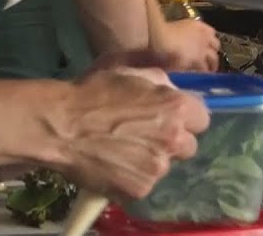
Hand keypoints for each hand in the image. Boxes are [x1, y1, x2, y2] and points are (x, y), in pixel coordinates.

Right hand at [49, 67, 208, 201]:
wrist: (60, 125)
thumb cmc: (93, 92)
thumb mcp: (129, 72)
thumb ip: (160, 81)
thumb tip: (174, 90)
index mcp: (176, 109)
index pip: (202, 118)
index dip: (185, 116)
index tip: (168, 116)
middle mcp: (173, 141)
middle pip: (188, 146)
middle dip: (171, 140)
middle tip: (144, 134)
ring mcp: (157, 169)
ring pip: (164, 166)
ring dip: (150, 159)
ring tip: (121, 149)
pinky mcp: (140, 190)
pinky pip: (143, 183)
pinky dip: (131, 176)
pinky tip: (112, 164)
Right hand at [159, 19, 220, 72]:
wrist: (159, 39)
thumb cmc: (160, 31)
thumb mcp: (173, 29)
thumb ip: (180, 34)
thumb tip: (179, 42)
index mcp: (197, 25)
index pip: (211, 32)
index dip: (208, 39)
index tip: (205, 44)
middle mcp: (203, 36)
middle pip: (216, 45)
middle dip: (213, 52)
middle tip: (208, 60)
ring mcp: (203, 49)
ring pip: (214, 59)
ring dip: (211, 65)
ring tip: (207, 72)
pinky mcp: (199, 62)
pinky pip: (204, 70)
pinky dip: (203, 74)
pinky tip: (199, 78)